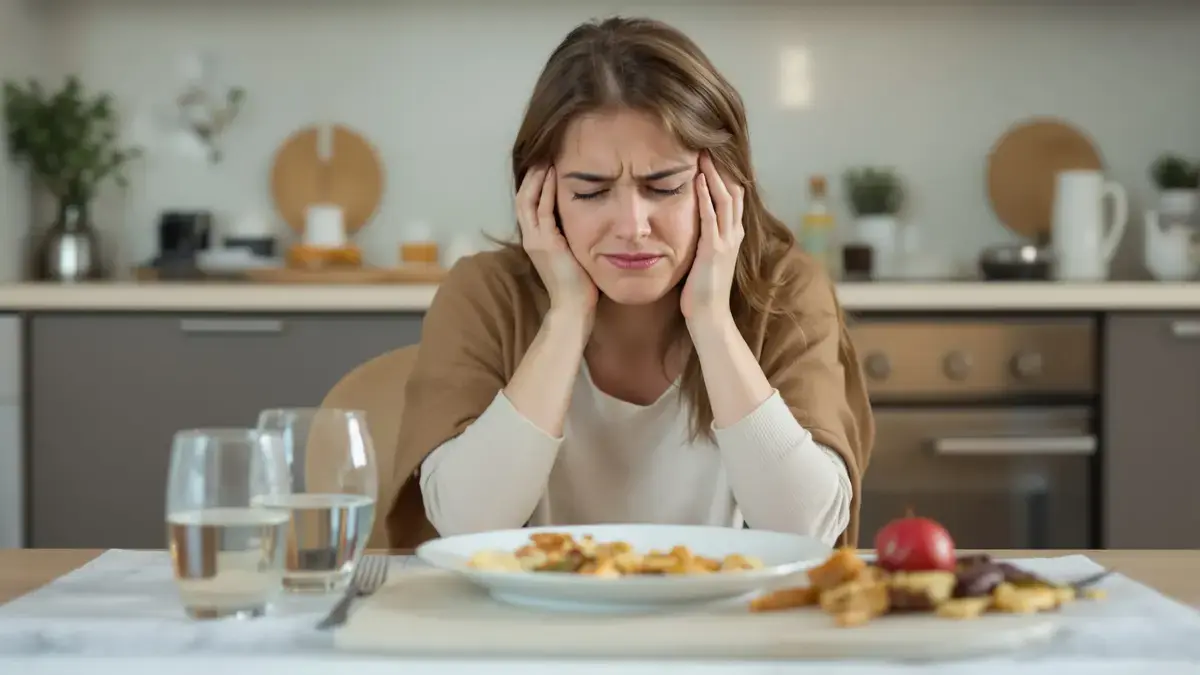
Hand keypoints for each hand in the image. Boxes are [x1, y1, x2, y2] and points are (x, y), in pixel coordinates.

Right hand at [516, 166, 598, 322]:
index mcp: (535, 241)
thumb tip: (585, 220)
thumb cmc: (578, 285)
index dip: (534, 185)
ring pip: (529, 200)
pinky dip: (548, 190)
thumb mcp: (571, 254)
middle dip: (533, 176)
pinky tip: (556, 176)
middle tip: (544, 157)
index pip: (528, 206)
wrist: (573, 307)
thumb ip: (570, 237)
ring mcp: (536, 240)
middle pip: (523, 198)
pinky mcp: (547, 243)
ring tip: (547, 160)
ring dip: (538, 178)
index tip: (546, 167)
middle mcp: (531, 238)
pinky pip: (544, 210)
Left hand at [681, 153, 744, 325]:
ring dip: (714, 175)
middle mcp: (734, 234)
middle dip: (721, 168)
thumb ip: (705, 239)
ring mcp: (726, 241)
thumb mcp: (706, 258)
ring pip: (724, 199)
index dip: (725, 175)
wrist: (709, 316)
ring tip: (703, 154)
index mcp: (733, 235)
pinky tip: (698, 180)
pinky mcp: (713, 249)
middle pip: (733, 191)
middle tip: (709, 145)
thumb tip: (694, 224)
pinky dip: (705, 196)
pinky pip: (710, 216)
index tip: (713, 156)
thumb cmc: (703, 291)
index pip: (733, 197)